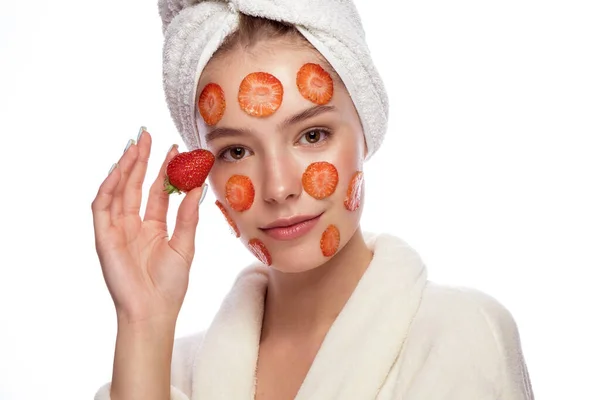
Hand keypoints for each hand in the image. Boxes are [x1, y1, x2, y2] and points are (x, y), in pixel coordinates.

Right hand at [91, 129, 205, 323]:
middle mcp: (134, 224)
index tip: (176, 149)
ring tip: (136, 145)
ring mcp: (117, 229)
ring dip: (125, 168)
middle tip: (149, 135)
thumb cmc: (170, 284)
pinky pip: (102, 207)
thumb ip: (188, 216)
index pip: (158, 191)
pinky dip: (108, 187)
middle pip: (136, 185)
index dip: (165, 170)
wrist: (153, 310)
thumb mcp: (184, 245)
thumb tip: (198, 187)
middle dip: (142, 160)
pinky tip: (118, 170)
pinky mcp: (103, 237)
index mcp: (154, 226)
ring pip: (119, 191)